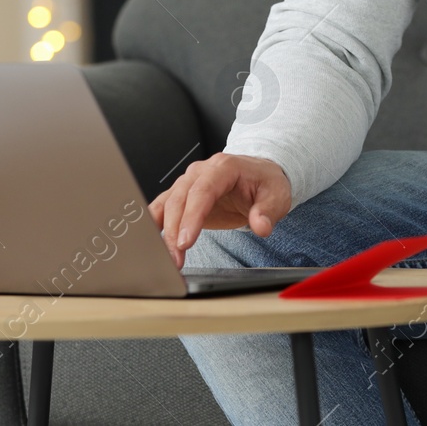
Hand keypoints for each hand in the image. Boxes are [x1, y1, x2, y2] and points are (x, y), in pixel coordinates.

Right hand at [147, 152, 291, 267]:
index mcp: (224, 167)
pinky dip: (153, 223)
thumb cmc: (265, 183)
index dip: (192, 216)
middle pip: (180, 199)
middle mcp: (201, 171)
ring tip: (165, 257)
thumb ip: (268, 211)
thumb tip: (260, 225)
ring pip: (167, 204)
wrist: (258, 176)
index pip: (203, 191)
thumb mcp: (277, 195)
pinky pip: (162, 207)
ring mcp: (189, 182)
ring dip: (162, 231)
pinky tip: (149, 241)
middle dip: (174, 230)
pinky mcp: (183, 196)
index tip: (185, 241)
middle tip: (175, 259)